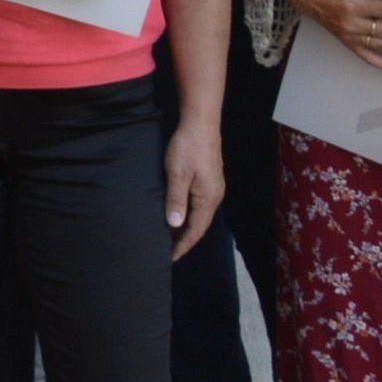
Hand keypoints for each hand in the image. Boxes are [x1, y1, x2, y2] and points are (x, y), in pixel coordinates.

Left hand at [163, 119, 223, 259]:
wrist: (200, 123)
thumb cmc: (187, 147)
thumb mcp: (177, 174)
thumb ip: (175, 200)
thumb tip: (173, 225)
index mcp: (208, 199)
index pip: (195, 230)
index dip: (182, 245)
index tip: (170, 258)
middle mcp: (214, 196)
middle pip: (199, 225)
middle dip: (183, 239)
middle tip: (166, 252)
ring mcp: (213, 188)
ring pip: (198, 215)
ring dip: (185, 226)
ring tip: (169, 237)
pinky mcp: (209, 179)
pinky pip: (198, 204)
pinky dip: (187, 214)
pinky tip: (176, 214)